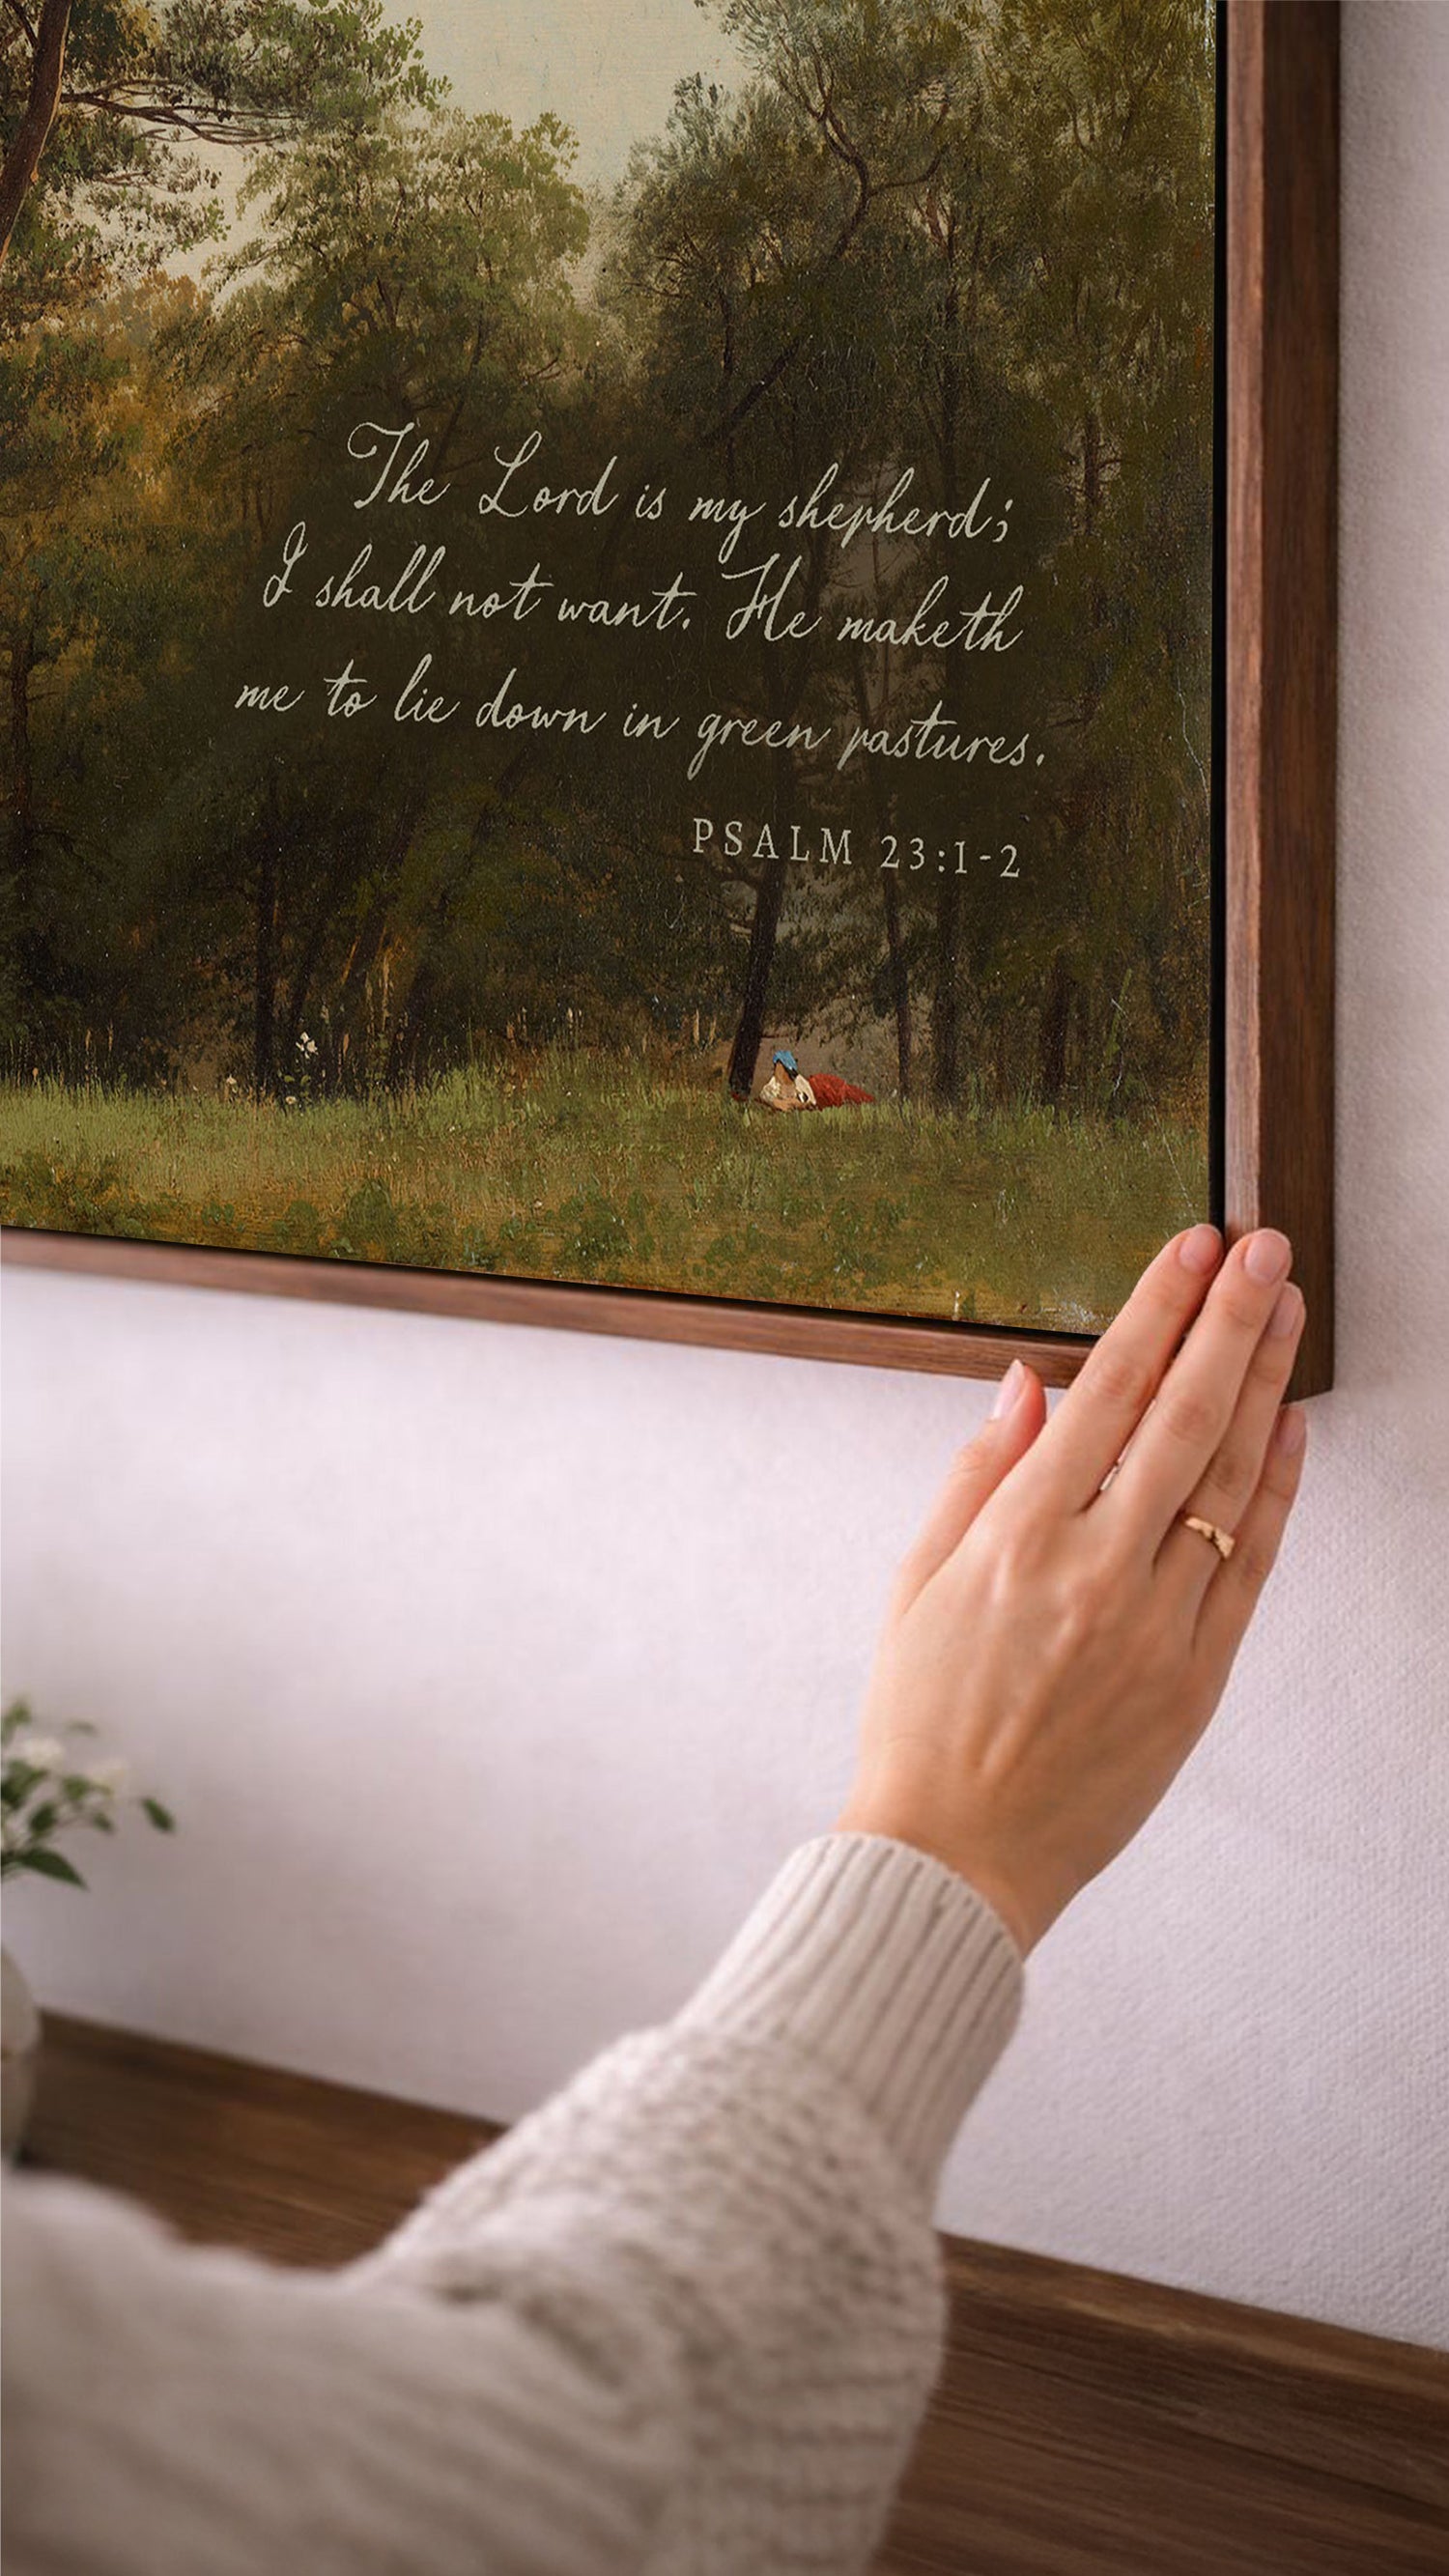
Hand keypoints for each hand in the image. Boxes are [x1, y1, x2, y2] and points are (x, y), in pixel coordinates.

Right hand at [836, 1226, 1307, 1952]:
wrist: (954, 1856)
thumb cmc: (921, 1722)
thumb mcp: (917, 1583)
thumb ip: (978, 1475)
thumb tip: (1028, 1383)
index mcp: (1017, 1538)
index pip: (1108, 1392)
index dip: (1159, 1309)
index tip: (1194, 1248)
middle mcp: (1094, 1570)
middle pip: (1185, 1417)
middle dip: (1231, 1320)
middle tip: (1266, 1248)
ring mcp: (1154, 1626)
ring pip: (1228, 1481)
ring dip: (1266, 1386)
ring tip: (1289, 1312)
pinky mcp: (1193, 1680)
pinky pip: (1247, 1566)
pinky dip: (1276, 1492)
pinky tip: (1292, 1429)